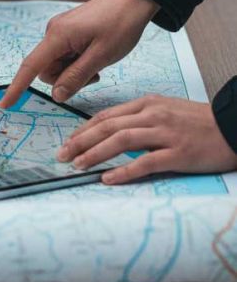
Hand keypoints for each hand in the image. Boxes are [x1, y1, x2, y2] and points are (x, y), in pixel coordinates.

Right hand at [0, 0, 159, 108]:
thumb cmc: (120, 24)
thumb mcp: (101, 56)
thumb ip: (76, 77)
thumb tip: (56, 95)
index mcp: (58, 36)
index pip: (31, 66)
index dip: (17, 87)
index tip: (6, 105)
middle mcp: (53, 32)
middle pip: (47, 69)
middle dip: (66, 78)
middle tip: (94, 75)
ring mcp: (60, 31)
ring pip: (57, 64)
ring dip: (74, 71)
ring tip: (98, 63)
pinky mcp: (68, 31)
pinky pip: (65, 55)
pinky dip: (77, 62)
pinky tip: (94, 55)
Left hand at [56, 96, 236, 183]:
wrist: (234, 126)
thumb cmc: (199, 122)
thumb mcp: (166, 110)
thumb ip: (139, 118)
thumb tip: (111, 133)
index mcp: (147, 104)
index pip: (106, 116)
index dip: (83, 129)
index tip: (67, 141)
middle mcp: (153, 115)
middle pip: (107, 127)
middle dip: (80, 141)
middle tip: (62, 155)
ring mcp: (166, 133)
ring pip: (121, 141)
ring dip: (95, 153)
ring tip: (78, 165)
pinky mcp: (179, 153)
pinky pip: (145, 162)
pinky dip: (124, 170)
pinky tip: (108, 178)